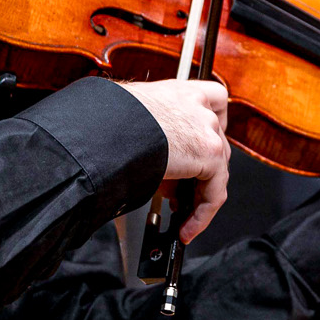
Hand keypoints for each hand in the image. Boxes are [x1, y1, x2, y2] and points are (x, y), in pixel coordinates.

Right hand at [120, 79, 230, 240]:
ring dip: (198, 197)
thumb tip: (157, 164)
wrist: (102, 130)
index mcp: (180, 92)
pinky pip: (215, 192)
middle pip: (216, 144)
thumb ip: (154, 134)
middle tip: (176, 194)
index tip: (202, 149)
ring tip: (178, 215)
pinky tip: (186, 227)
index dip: (213, 126)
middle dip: (198, 173)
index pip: (214, 101)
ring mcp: (207, 127)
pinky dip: (202, 214)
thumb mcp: (135, 122)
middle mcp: (198, 105)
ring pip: (217, 171)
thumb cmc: (106, 124)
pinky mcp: (209, 152)